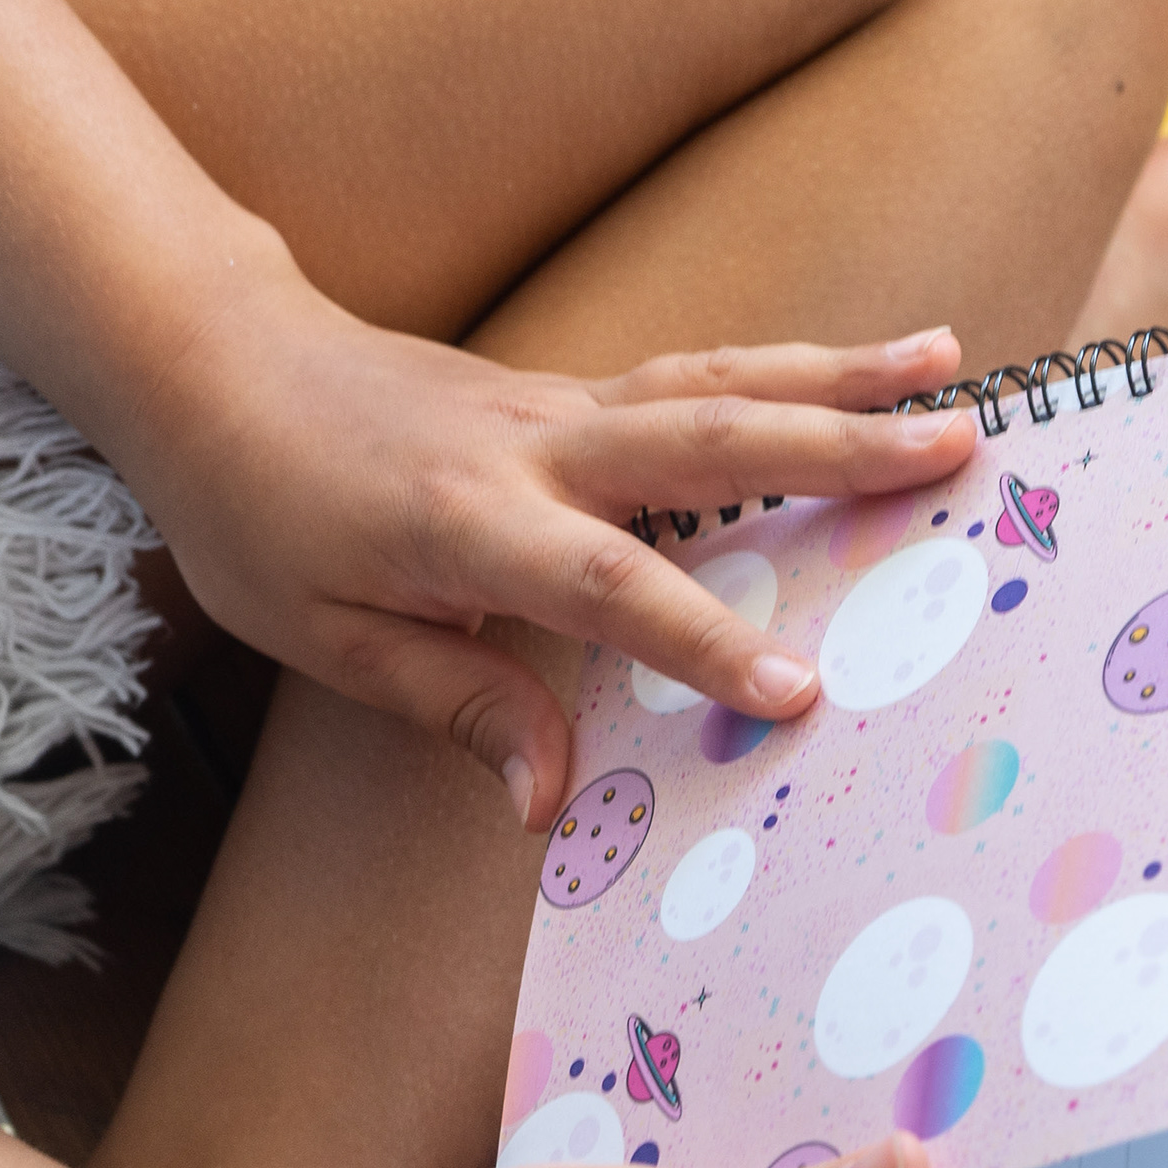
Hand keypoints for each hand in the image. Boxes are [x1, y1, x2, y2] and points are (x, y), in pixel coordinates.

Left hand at [132, 281, 980, 827]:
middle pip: (704, 441)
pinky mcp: (577, 390)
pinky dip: (794, 369)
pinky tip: (873, 367)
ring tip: (952, 370)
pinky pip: (700, 378)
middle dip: (835, 449)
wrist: (215, 363)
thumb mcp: (329, 637)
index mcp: (467, 524)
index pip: (606, 585)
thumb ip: (459, 707)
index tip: (798, 694)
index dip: (702, 640)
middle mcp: (535, 448)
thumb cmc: (260, 513)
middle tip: (952, 453)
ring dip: (841, 377)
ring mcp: (563, 404)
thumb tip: (552, 804)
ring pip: (719, 385)